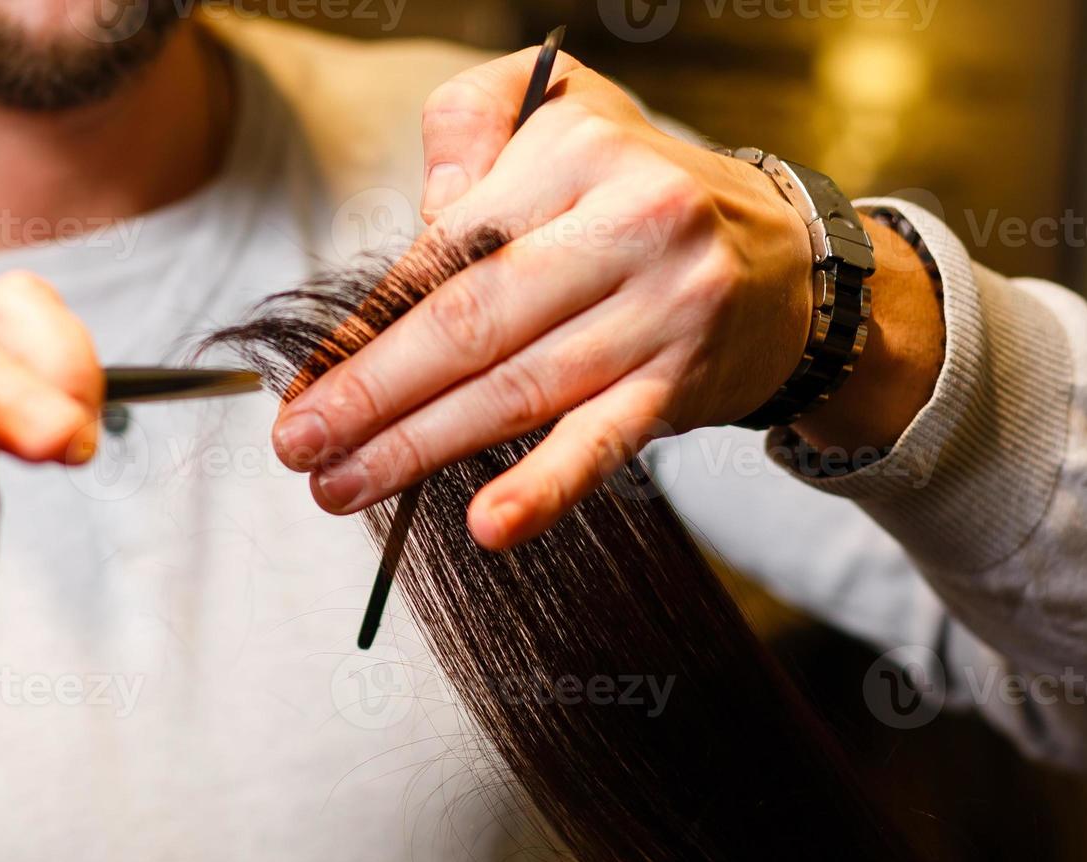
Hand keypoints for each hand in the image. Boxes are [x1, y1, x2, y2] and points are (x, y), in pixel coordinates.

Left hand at [272, 49, 818, 548]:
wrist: (786, 262)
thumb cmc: (643, 192)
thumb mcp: (564, 111)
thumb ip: (472, 128)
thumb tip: (424, 218)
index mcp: (578, 149)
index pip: (447, 247)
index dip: (368, 323)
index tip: (309, 381)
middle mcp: (628, 221)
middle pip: (470, 320)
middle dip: (372, 392)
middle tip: (300, 446)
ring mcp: (661, 308)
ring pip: (519, 387)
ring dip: (421, 447)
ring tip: (347, 486)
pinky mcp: (681, 381)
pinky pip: (603, 441)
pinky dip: (546, 487)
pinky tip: (491, 525)